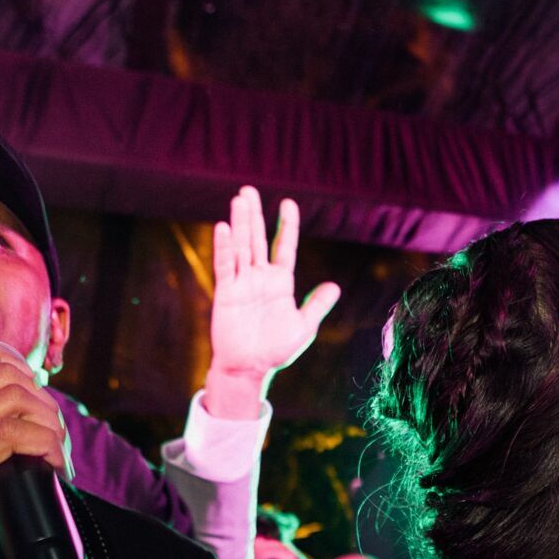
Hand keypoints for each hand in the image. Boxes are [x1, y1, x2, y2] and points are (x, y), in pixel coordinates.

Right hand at [0, 343, 68, 558]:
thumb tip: (2, 463)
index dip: (13, 370)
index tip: (33, 404)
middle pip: (3, 376)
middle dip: (42, 403)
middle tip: (53, 439)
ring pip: (12, 399)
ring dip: (48, 425)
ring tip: (56, 455)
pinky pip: (9, 435)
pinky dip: (41, 444)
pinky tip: (48, 465)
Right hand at [202, 186, 340, 419]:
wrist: (250, 368)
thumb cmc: (275, 349)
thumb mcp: (303, 326)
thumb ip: (316, 305)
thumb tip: (334, 286)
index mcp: (280, 282)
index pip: (283, 247)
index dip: (286, 226)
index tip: (288, 203)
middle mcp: (259, 277)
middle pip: (256, 239)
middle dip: (254, 215)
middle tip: (248, 189)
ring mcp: (242, 283)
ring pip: (241, 247)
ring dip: (239, 223)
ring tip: (239, 199)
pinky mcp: (227, 293)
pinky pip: (226, 266)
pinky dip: (224, 247)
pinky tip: (223, 228)